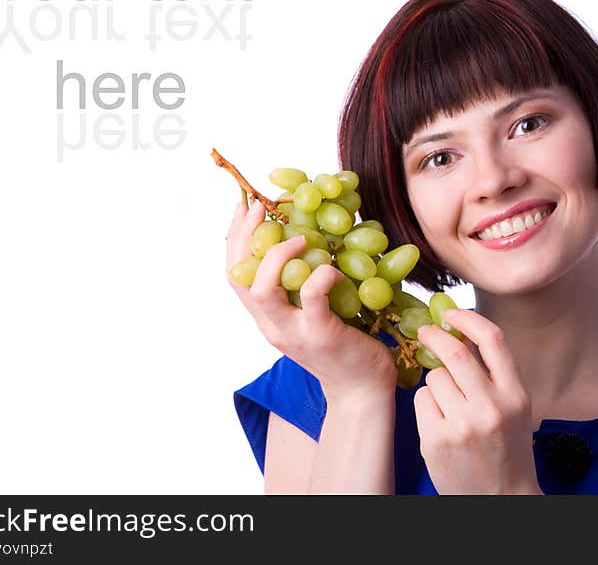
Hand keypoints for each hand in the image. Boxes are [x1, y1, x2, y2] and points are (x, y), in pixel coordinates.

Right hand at [226, 200, 396, 401]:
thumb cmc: (343, 344)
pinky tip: (334, 268)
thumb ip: (301, 285)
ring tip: (301, 238)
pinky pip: (311, 295)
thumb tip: (308, 235)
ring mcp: (293, 332)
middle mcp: (271, 326)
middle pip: (239, 278)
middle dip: (243, 237)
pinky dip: (321, 273)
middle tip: (260, 207)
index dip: (235, 238)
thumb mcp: (312, 312)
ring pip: (262, 290)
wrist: (362, 390)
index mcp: (267, 317)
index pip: (236, 275)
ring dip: (277, 257)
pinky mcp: (320, 334)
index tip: (244, 206)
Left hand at [413, 309, 541, 494]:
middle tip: (425, 331)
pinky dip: (427, 403)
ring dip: (435, 380)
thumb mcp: (514, 409)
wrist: (501, 499)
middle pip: (454, 353)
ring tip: (448, 403)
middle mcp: (491, 408)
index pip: (494, 340)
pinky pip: (422, 400)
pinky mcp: (436, 441)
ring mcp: (462, 426)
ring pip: (434, 377)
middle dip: (435, 335)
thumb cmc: (506, 449)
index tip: (451, 313)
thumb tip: (459, 332)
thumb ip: (494, 374)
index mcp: (516, 395)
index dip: (468, 319)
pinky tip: (439, 422)